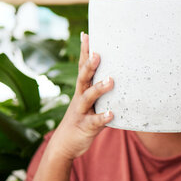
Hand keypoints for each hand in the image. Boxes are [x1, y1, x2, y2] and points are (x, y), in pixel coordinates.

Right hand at [49, 32, 113, 160]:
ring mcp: (81, 112)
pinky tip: (111, 113)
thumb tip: (117, 75)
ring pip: (88, 97)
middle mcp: (80, 98)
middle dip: (90, 65)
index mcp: (81, 90)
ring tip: (111, 80)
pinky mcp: (85, 127)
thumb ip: (100, 91)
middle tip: (98, 53)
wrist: (64, 145)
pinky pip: (94, 122)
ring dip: (99, 88)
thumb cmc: (81, 120)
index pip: (82, 67)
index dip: (84, 51)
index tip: (87, 34)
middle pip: (83, 78)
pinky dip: (102, 117)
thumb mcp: (90, 104)